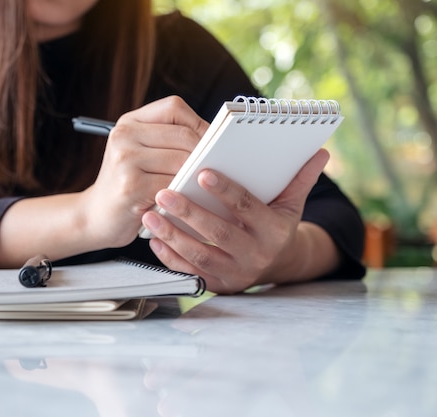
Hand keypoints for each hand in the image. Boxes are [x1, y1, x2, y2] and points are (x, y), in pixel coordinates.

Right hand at [80, 96, 207, 247]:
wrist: (95, 217)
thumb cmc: (127, 186)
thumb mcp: (141, 155)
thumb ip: (169, 142)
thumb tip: (216, 142)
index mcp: (129, 122)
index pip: (174, 108)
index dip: (199, 123)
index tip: (213, 142)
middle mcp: (124, 135)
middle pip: (183, 135)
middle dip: (205, 153)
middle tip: (217, 169)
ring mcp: (125, 159)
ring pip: (181, 161)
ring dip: (197, 176)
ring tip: (204, 186)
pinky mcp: (129, 186)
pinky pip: (172, 185)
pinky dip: (185, 194)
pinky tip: (188, 202)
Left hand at [140, 148, 335, 292]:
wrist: (276, 265)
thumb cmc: (277, 227)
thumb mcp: (291, 205)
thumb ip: (300, 180)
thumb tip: (320, 152)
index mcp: (273, 231)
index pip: (246, 208)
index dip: (225, 191)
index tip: (201, 173)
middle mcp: (255, 255)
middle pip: (218, 233)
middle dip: (189, 213)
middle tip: (164, 193)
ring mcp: (235, 274)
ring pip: (200, 256)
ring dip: (172, 236)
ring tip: (151, 214)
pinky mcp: (218, 286)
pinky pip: (190, 273)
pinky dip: (170, 258)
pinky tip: (154, 240)